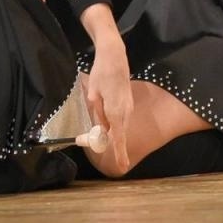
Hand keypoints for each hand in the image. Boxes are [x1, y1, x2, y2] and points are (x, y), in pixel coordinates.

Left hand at [85, 38, 133, 171]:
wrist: (114, 56)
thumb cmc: (101, 74)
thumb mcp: (93, 96)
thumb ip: (99, 115)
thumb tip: (103, 129)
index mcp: (116, 111)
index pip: (119, 137)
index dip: (120, 152)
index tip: (123, 166)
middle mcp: (125, 111)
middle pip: (120, 133)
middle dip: (113, 144)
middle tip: (104, 150)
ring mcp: (129, 106)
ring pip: (120, 125)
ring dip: (112, 131)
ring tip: (98, 128)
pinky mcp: (128, 101)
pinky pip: (121, 118)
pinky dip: (114, 123)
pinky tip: (104, 116)